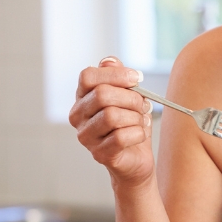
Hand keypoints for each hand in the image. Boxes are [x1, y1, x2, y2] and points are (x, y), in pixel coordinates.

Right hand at [69, 57, 154, 187]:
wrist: (137, 159)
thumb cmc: (131, 124)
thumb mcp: (128, 96)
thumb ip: (118, 77)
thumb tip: (110, 61)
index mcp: (82, 97)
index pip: (88, 76)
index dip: (116, 74)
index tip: (138, 79)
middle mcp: (78, 116)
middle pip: (103, 95)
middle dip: (131, 98)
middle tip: (144, 105)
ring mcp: (86, 136)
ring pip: (112, 116)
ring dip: (135, 117)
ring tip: (141, 121)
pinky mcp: (99, 154)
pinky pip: (120, 137)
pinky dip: (138, 133)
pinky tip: (140, 135)